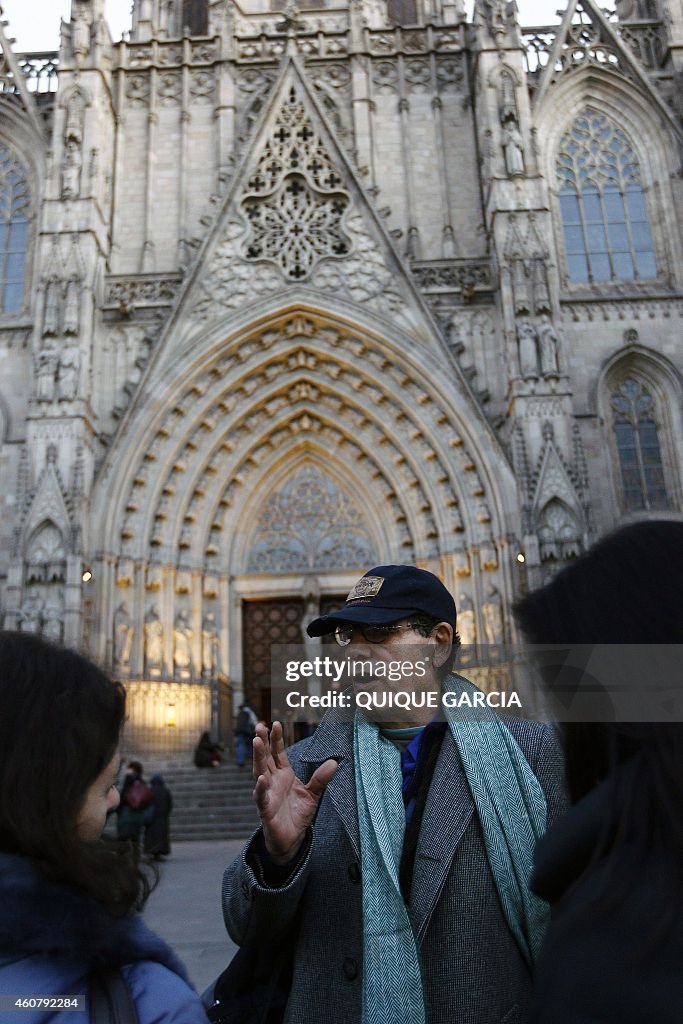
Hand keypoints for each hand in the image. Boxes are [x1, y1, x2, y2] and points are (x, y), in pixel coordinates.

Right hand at [253, 721, 336, 864]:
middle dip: (263, 742)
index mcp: (283, 775)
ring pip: (259, 772)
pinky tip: (261, 778)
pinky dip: (260, 788)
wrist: (291, 839)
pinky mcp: (265, 810)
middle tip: (260, 726)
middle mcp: (272, 781)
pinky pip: (261, 797)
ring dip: (258, 758)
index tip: (275, 723)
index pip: (277, 753)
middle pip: (265, 758)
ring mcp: (267, 794)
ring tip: (257, 742)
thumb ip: (321, 778)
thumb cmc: (298, 814)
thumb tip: (335, 762)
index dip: (276, 739)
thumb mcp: (313, 794)